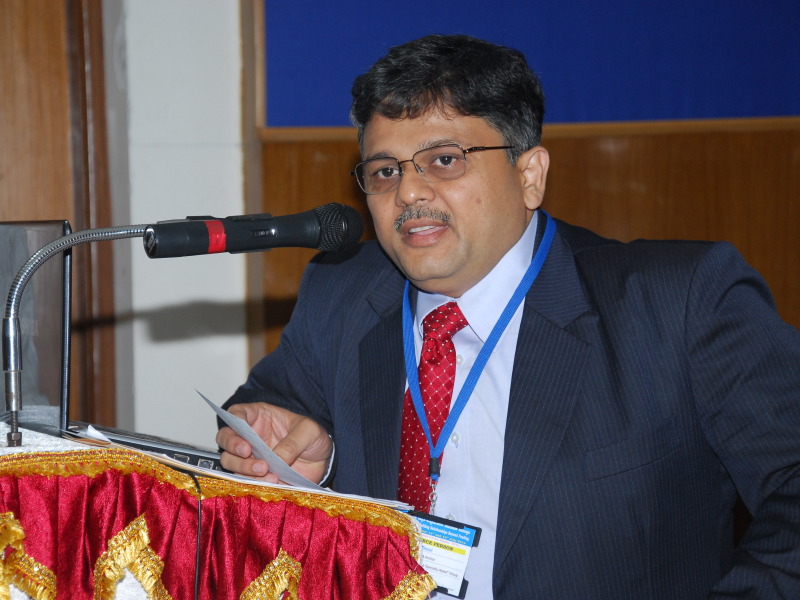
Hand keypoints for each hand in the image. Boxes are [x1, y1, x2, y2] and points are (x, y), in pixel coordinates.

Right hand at [215, 402, 332, 483]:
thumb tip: (277, 459)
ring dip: (243, 468)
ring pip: (230, 462)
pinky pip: (245, 480)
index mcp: (259, 417)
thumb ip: (293, 442)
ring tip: (265, 471)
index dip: (233, 423)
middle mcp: (249, 436)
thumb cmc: (312, 437)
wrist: (323, 459)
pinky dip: (254, 482)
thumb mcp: (309, 431)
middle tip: (249, 454)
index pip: (236, 414)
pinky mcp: (255, 476)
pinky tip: (271, 482)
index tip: (245, 438)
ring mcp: (250, 457)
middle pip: (225, 439)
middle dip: (234, 448)